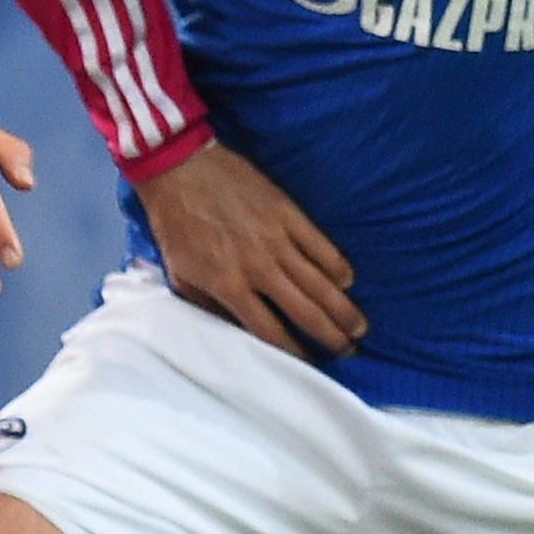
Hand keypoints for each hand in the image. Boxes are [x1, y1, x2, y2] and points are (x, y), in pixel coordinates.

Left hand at [133, 138, 361, 357]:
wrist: (178, 169)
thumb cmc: (174, 224)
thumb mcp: (179, 274)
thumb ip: (208, 305)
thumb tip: (236, 328)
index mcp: (228, 284)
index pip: (269, 330)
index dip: (294, 352)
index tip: (311, 364)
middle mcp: (257, 266)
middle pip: (304, 310)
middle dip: (330, 335)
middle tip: (350, 351)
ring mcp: (276, 238)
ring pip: (319, 281)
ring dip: (342, 307)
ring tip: (358, 327)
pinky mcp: (287, 212)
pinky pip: (320, 244)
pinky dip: (336, 264)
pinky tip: (347, 281)